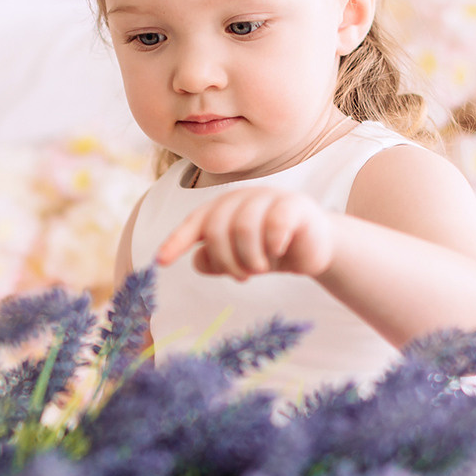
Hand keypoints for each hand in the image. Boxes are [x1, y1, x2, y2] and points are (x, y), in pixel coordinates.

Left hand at [154, 186, 337, 279]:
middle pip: (218, 227)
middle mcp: (243, 198)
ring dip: (249, 257)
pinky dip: (272, 244)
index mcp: (224, 208)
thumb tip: (196, 260)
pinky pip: (275, 222)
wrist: (314, 249)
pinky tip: (277, 253)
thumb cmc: (270, 252)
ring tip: (259, 270)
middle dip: (226, 259)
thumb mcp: (238, 260)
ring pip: (244, 225)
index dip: (176, 241)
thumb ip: (215, 260)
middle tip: (241, 277)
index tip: (161, 262)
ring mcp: (269, 198)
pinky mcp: (295, 204)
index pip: (195, 223)